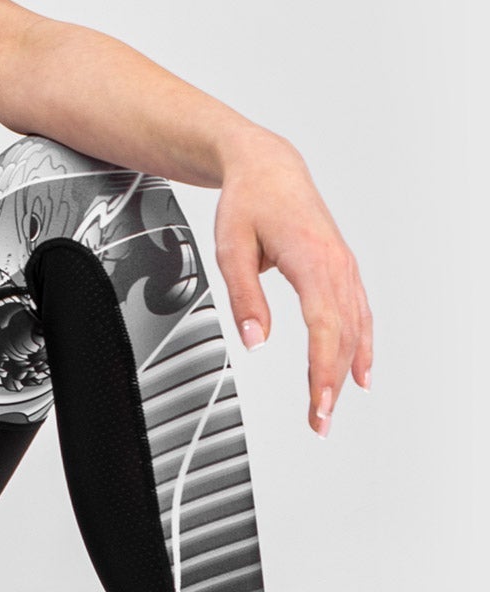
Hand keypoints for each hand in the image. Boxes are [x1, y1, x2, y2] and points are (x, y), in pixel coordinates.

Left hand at [212, 132, 372, 435]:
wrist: (268, 168)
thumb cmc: (248, 202)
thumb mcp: (232, 249)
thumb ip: (245, 298)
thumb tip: (256, 342)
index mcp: (313, 260)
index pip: (325, 328)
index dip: (322, 372)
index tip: (318, 405)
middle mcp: (337, 266)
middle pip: (343, 337)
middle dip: (332, 385)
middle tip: (319, 423)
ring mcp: (344, 268)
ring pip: (355, 330)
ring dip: (346, 373)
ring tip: (331, 409)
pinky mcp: (342, 270)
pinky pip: (359, 315)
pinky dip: (361, 347)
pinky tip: (359, 373)